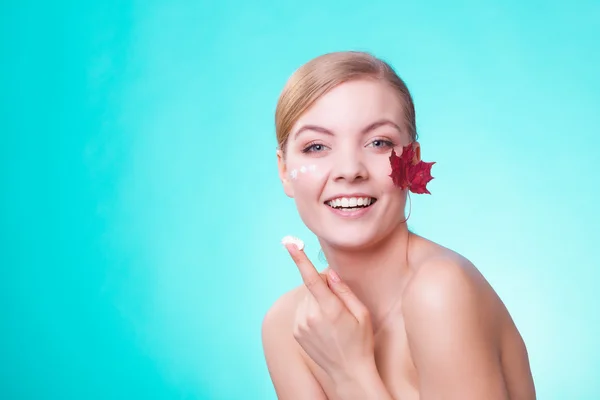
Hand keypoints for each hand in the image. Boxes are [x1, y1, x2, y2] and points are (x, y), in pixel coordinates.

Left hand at [284, 242, 375, 382]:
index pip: (311, 278)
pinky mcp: (295, 332)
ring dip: (316, 301)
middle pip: (312, 287)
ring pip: (306, 299)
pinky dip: (311, 313)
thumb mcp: (361, 313)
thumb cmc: (360, 341)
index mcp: (329, 309)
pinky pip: (302, 311)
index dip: (300, 258)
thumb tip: (328, 271)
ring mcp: (300, 325)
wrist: (349, 373)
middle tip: (339, 306)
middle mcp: (310, 316)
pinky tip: (323, 327)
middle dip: (323, 288)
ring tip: (332, 321)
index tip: (289, 243)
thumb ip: (344, 289)